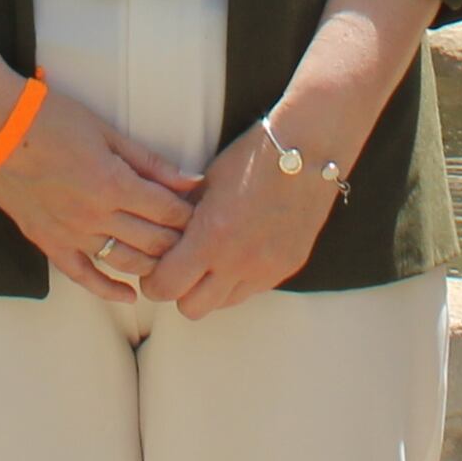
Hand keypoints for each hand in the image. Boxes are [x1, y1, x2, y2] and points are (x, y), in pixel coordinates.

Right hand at [0, 88, 203, 296]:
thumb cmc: (52, 119)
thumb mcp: (108, 133)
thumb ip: (151, 163)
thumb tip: (191, 180)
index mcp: (114, 184)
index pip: (168, 212)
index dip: (190, 216)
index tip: (202, 214)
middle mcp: (95, 216)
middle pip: (153, 242)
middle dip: (179, 241)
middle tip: (193, 238)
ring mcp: (70, 233)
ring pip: (125, 262)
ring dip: (152, 264)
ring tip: (169, 261)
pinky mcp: (48, 242)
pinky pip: (83, 276)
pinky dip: (108, 290)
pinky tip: (129, 295)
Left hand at [139, 122, 345, 319]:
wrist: (308, 151)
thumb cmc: (251, 158)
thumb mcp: (204, 183)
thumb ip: (180, 218)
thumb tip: (159, 240)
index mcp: (211, 236)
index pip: (166, 286)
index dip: (153, 280)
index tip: (154, 266)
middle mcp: (239, 262)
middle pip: (191, 308)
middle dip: (179, 290)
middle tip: (179, 266)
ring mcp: (266, 270)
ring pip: (222, 304)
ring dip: (210, 289)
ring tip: (211, 258)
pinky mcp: (287, 269)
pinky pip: (251, 290)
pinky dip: (238, 279)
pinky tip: (240, 250)